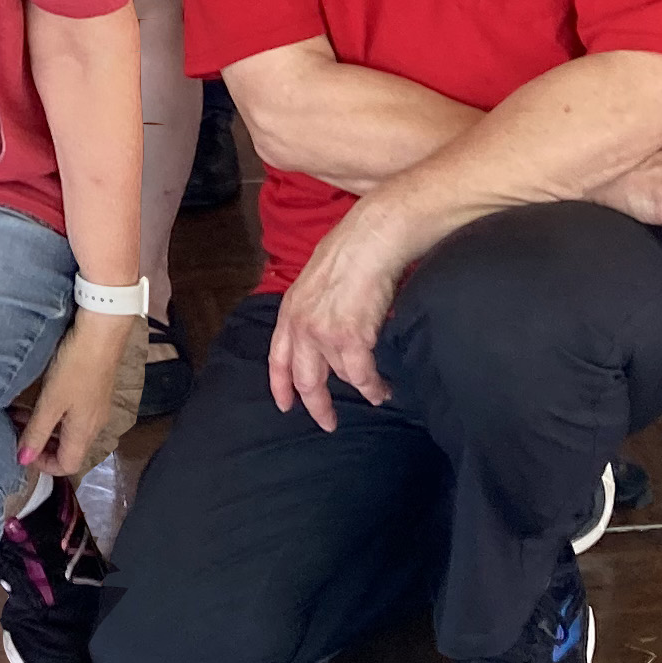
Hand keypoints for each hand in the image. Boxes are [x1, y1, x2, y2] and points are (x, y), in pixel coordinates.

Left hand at [15, 306, 141, 480]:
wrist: (103, 332)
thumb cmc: (76, 366)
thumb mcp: (50, 401)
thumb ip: (36, 432)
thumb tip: (23, 460)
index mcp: (84, 433)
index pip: (67, 466)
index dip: (43, 465)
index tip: (22, 450)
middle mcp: (94, 425)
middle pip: (69, 450)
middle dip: (41, 445)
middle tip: (17, 429)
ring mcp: (97, 407)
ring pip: (70, 431)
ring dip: (47, 428)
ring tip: (23, 412)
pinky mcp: (97, 391)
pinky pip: (75, 415)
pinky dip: (56, 414)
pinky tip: (44, 397)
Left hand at [267, 206, 407, 429]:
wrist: (372, 238)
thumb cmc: (351, 249)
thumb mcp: (317, 278)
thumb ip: (314, 306)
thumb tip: (326, 324)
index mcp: (290, 310)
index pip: (278, 357)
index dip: (280, 385)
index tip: (285, 405)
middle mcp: (302, 326)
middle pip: (305, 380)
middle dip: (317, 405)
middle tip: (329, 423)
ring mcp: (324, 334)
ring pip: (341, 377)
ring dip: (360, 389)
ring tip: (377, 393)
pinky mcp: (351, 339)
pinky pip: (361, 377)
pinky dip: (373, 387)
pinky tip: (383, 390)